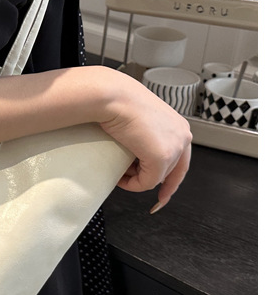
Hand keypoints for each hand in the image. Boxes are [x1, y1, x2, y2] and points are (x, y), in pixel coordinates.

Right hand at [99, 74, 192, 211]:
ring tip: (120, 171)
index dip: (172, 178)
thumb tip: (135, 156)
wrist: (112, 97)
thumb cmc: (117, 102)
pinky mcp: (161, 158)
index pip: (181, 159)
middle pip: (171, 171)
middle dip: (154, 183)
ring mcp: (174, 147)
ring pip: (157, 178)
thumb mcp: (137, 121)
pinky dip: (133, 185)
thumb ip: (144, 137)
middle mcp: (182, 135)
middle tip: (147, 197)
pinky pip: (147, 182)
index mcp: (178, 126)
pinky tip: (120, 178)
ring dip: (137, 179)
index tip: (164, 193)